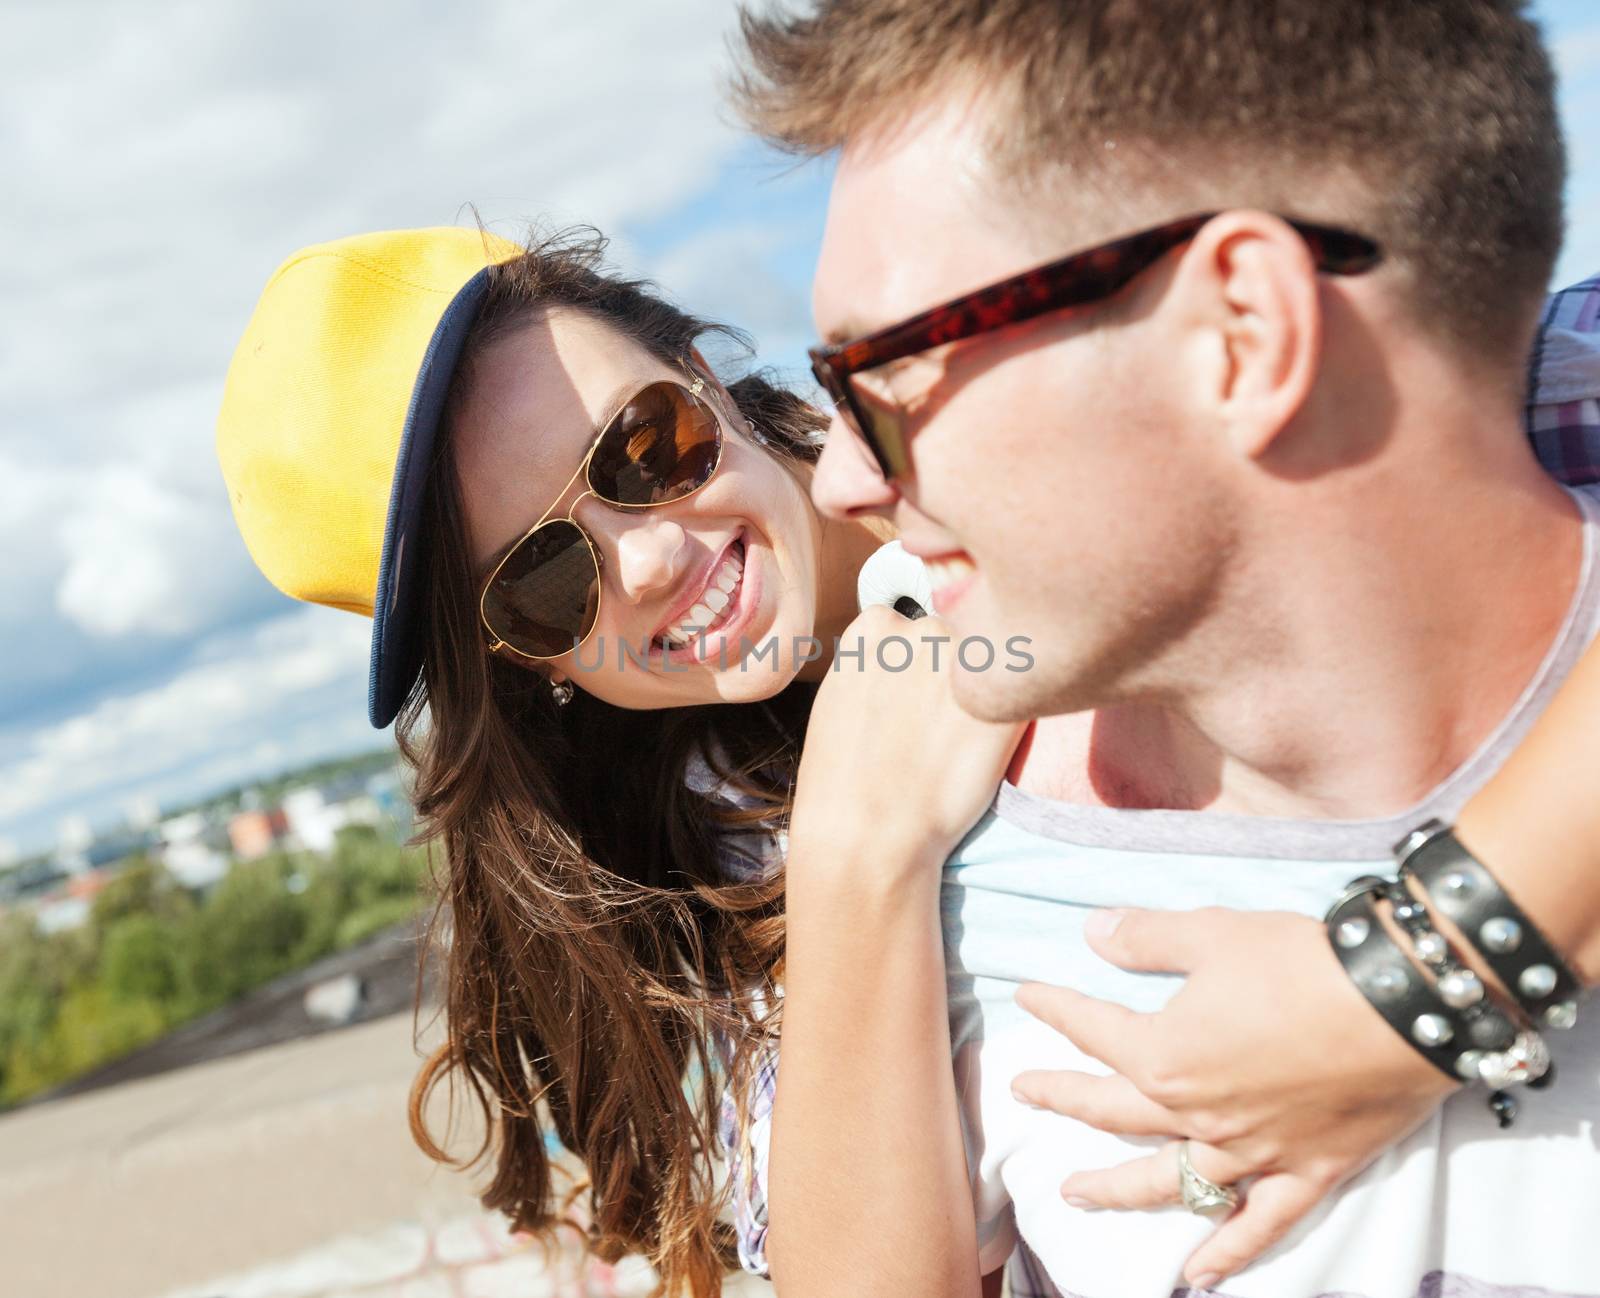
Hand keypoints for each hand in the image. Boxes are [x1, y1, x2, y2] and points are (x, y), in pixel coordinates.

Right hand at [788, 605, 1024, 869]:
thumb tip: (916, 645)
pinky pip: (1024, 687)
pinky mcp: (1007, 694)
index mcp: (876, 624)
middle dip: (953, 670)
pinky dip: (1013, 713)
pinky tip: (983, 749)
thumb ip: (882, 658)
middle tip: (936, 724)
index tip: (907, 702)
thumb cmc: (847, 779)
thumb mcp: (844, 694)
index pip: (912, 621)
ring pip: (993, 660)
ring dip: (987, 688)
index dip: (915, 665)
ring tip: (956, 741)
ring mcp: (968, 659)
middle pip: (956, 632)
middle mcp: (925, 626)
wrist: (869, 836)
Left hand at [1010, 906, 1458, 1288]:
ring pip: (1170, 1183)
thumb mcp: (1213, 933)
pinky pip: (1259, 1226)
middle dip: (1063, 1099)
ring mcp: (1251, 1153)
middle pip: (1113, 1112)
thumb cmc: (1301, 963)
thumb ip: (1146, 938)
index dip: (1056, 1009)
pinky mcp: (1307, 1173)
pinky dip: (1227, 1253)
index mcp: (1164, 1056)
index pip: (1093, 1031)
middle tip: (1025, 1094)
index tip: (1026, 996)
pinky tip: (1197, 1276)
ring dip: (1117, 1192)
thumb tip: (1093, 931)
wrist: (1402, 1005)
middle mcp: (1197, 1115)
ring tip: (1075, 1195)